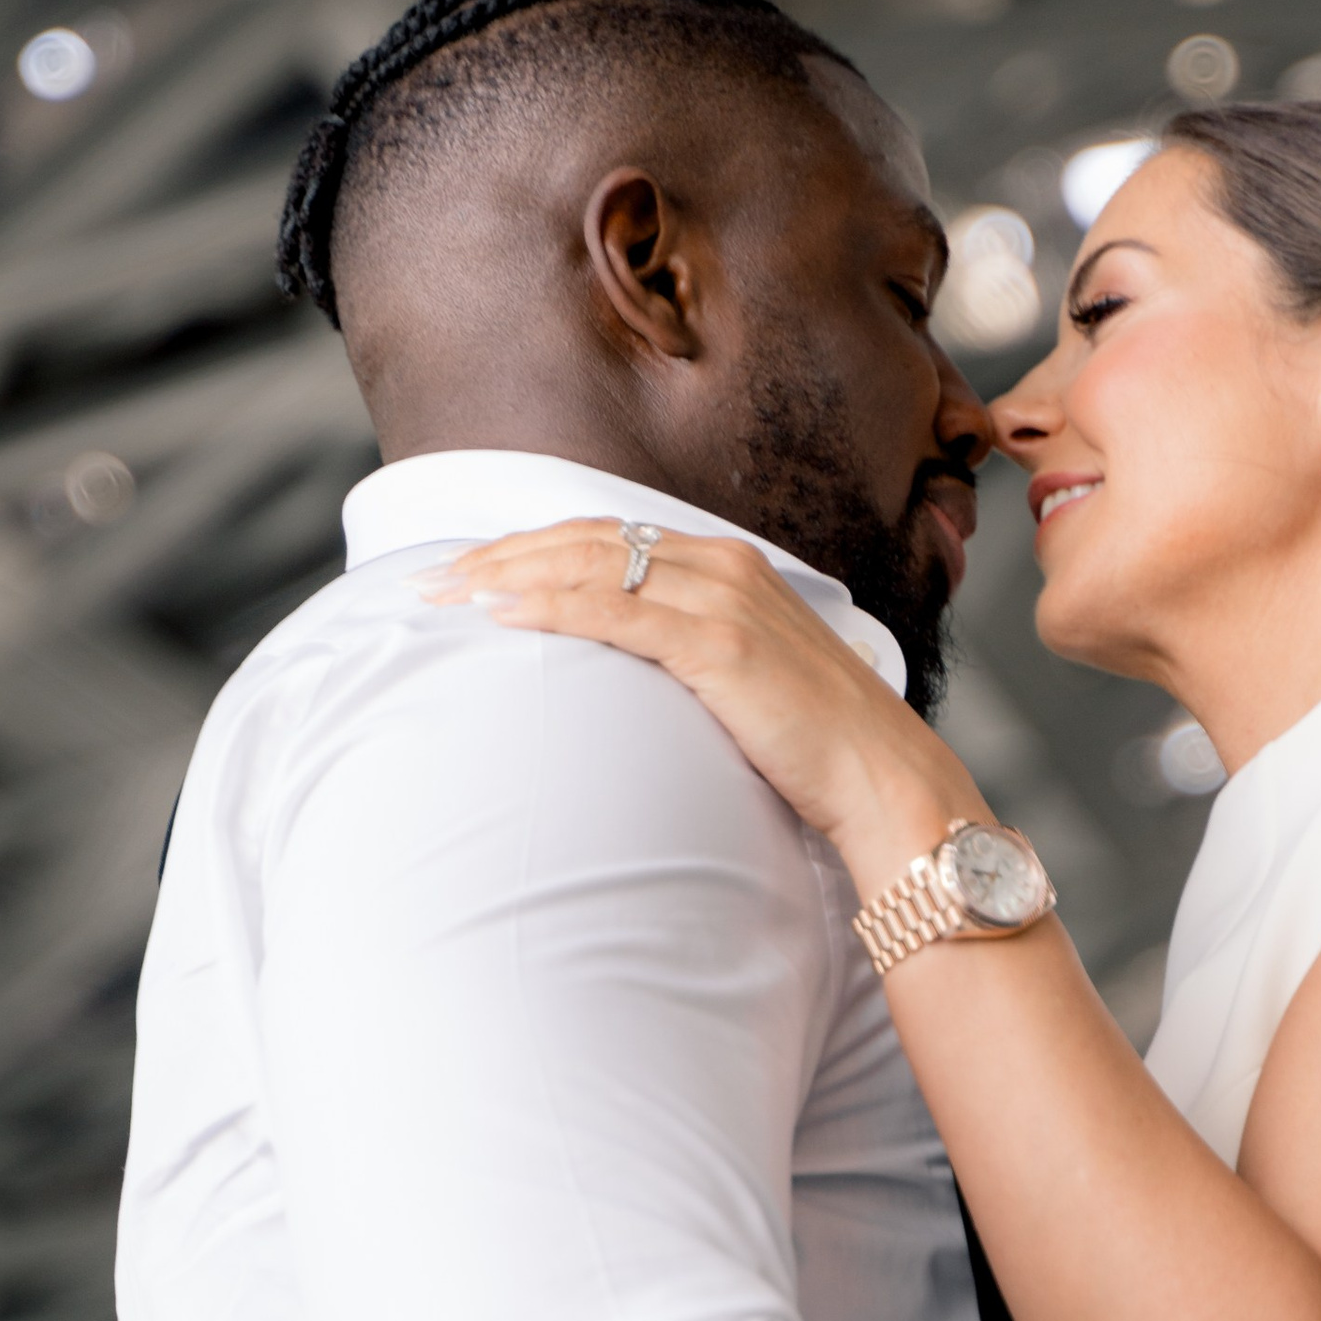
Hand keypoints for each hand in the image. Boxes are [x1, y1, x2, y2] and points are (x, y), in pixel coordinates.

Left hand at [425, 522, 972, 882]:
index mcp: (732, 569)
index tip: (474, 569)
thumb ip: (691, 657)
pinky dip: (553, 604)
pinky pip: (616, 611)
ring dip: (511, 573)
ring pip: (595, 564)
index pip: (613, 537)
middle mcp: (725, 568)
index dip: (535, 547)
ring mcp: (723, 602)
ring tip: (449, 592)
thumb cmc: (819, 749)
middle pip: (591, 539)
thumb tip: (625, 672)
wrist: (885, 782)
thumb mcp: (747, 683)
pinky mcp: (720, 645)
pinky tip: (503, 613)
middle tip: (435, 580)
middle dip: (504, 554)